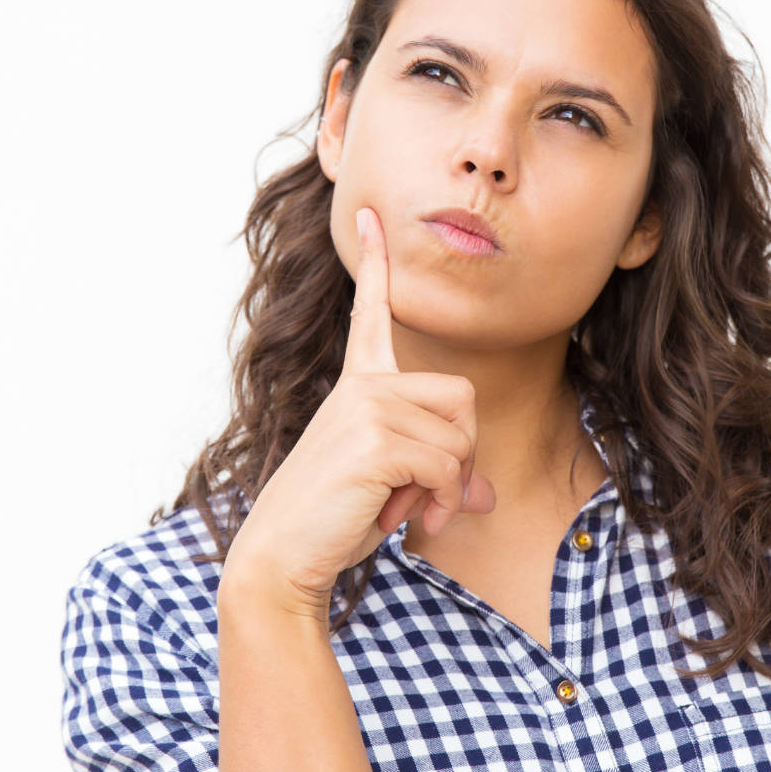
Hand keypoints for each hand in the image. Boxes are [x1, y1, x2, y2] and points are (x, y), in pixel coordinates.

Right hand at [225, 206, 496, 618]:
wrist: (282, 557)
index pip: (371, 313)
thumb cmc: (331, 522)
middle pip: (462, 397)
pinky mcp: (375, 439)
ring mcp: (367, 407)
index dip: (376, 263)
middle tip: (430, 494)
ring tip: (412, 511)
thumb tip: (488, 494)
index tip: (372, 214)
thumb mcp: (394, 490)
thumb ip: (440, 478)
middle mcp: (362, 387)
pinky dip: (442, 501)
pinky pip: (448, 466)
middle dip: (462, 453)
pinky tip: (412, 521)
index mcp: (358, 386)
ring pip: (460, 437)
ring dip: (450, 487)